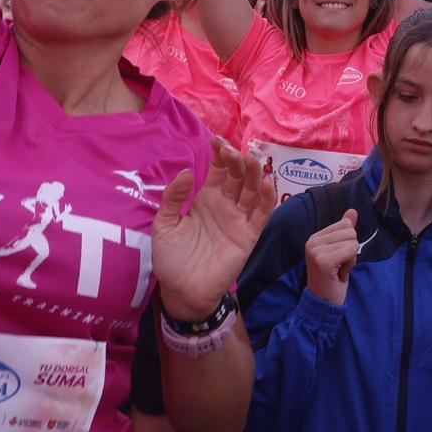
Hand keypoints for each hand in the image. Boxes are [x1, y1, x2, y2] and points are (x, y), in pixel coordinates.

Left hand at [151, 141, 274, 319]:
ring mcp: (239, 220)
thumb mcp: (164, 224)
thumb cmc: (171, 258)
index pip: (218, 170)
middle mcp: (225, 205)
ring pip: (252, 190)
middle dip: (236, 160)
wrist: (181, 291)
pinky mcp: (248, 236)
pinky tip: (266, 182)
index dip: (220, 155)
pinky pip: (261, 214)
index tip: (217, 140)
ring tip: (249, 159)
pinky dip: (267, 198)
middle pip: (237, 176)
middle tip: (231, 150)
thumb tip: (186, 172)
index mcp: (206, 199)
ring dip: (253, 173)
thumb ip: (173, 198)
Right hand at [305, 208, 360, 306]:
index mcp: (315, 237)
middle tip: (339, 266)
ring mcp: (316, 250)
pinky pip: (351, 251)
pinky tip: (339, 274)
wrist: (323, 304)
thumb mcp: (340, 251)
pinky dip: (350, 264)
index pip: (346, 224)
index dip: (348, 243)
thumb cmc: (332, 278)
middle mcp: (312, 241)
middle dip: (351, 251)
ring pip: (352, 241)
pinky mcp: (323, 260)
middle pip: (350, 231)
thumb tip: (353, 211)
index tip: (338, 259)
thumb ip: (345, 230)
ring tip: (338, 270)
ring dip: (351, 259)